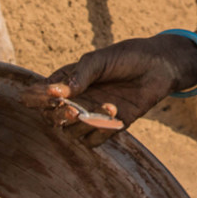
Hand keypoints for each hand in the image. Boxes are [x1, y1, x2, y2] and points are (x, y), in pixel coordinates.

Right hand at [37, 35, 192, 145]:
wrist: (159, 66)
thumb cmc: (127, 57)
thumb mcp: (100, 59)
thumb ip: (80, 74)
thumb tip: (58, 92)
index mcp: (67, 81)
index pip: (40, 95)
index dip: (37, 99)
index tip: (49, 95)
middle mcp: (76, 100)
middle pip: (52, 118)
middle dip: (58, 116)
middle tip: (72, 110)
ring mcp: (91, 114)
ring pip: (71, 133)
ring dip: (82, 124)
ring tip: (104, 106)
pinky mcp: (109, 127)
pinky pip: (93, 140)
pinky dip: (101, 131)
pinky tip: (115, 113)